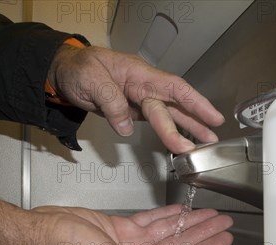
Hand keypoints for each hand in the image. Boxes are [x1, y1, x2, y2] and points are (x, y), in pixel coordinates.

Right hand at [0, 195, 233, 244]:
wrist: (41, 235)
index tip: (225, 240)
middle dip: (203, 234)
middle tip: (224, 221)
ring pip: (167, 234)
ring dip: (188, 223)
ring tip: (209, 213)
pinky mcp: (119, 230)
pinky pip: (149, 222)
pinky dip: (165, 216)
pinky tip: (179, 211)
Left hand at [50, 45, 224, 153]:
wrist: (64, 74)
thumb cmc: (78, 68)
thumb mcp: (91, 79)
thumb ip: (111, 102)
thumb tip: (126, 126)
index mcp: (139, 73)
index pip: (173, 87)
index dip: (195, 102)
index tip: (211, 116)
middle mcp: (144, 86)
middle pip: (172, 106)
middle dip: (191, 124)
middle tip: (207, 143)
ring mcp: (139, 100)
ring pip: (167, 116)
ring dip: (185, 131)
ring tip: (202, 145)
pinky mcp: (133, 111)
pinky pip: (154, 122)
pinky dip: (168, 132)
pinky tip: (180, 142)